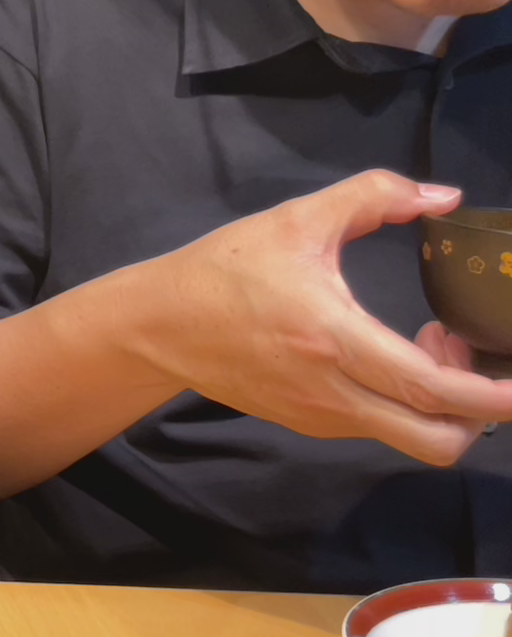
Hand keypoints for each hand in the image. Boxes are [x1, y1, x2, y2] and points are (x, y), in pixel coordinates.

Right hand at [120, 170, 511, 464]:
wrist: (158, 324)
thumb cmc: (224, 271)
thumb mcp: (296, 220)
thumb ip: (374, 196)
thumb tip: (442, 196)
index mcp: (334, 340)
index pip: (431, 388)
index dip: (491, 393)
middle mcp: (332, 392)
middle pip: (436, 440)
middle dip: (481, 412)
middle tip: (472, 357)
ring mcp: (320, 415)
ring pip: (411, 439)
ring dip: (441, 404)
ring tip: (426, 350)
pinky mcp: (309, 422)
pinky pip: (378, 427)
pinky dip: (405, 404)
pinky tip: (387, 358)